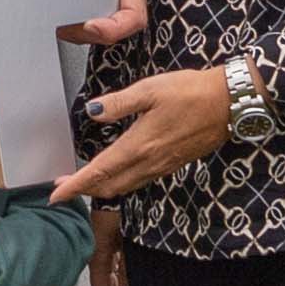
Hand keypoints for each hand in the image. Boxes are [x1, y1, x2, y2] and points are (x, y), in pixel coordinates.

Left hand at [48, 65, 233, 205]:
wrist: (229, 104)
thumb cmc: (191, 92)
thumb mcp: (150, 89)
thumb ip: (118, 103)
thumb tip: (93, 111)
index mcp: (139, 145)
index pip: (99, 171)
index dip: (75, 186)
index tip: (55, 196)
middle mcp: (149, 162)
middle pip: (109, 185)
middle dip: (84, 189)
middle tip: (63, 187)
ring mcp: (162, 166)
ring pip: (125, 186)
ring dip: (102, 187)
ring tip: (84, 181)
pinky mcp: (172, 163)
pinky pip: (140, 180)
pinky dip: (121, 182)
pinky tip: (117, 172)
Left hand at [55, 0, 148, 47]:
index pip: (134, 15)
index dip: (116, 28)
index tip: (91, 26)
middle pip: (113, 31)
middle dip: (87, 34)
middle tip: (62, 26)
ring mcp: (105, 6)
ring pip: (96, 33)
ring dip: (75, 34)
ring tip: (54, 24)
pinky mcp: (90, 9)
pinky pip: (84, 28)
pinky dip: (69, 29)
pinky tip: (50, 20)